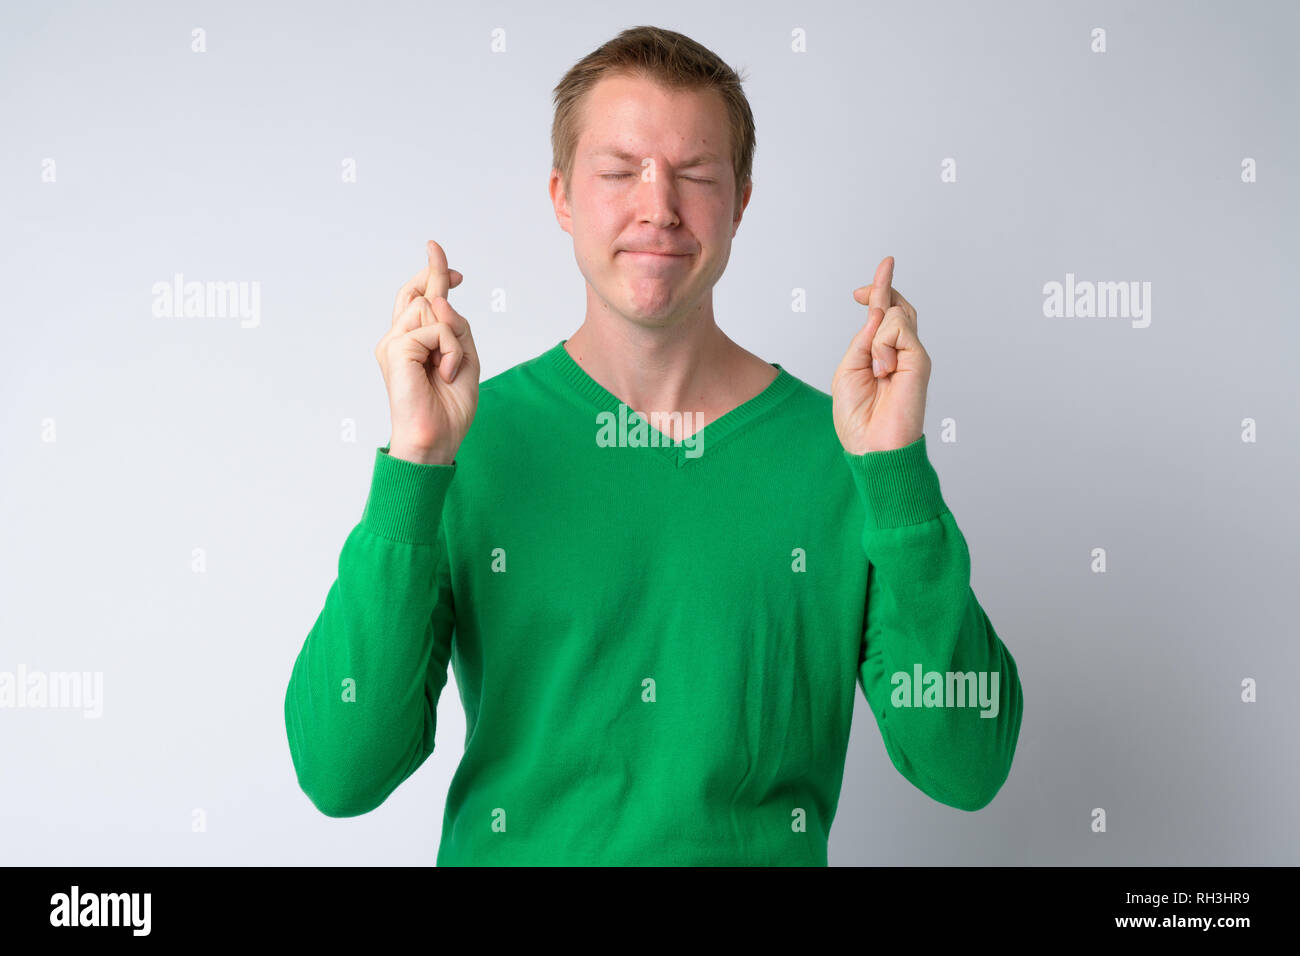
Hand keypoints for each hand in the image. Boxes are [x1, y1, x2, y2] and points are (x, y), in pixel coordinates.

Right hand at [374, 240, 480, 464]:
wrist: (435, 439)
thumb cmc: (448, 407)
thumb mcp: (465, 360)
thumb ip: (457, 328)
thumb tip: (439, 299)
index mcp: (413, 343)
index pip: (418, 300)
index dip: (432, 276)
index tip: (447, 263)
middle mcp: (398, 339)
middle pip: (418, 293)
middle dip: (435, 274)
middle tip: (445, 259)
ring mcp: (394, 342)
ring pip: (430, 308)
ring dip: (453, 337)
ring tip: (450, 369)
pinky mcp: (396, 349)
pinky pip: (434, 328)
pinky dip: (450, 350)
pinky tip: (445, 373)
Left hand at [832, 255, 930, 454]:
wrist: (872, 445)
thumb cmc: (858, 417)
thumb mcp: (848, 370)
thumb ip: (862, 340)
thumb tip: (879, 311)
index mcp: (881, 355)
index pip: (884, 317)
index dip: (877, 293)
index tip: (859, 290)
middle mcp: (900, 352)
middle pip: (898, 307)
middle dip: (883, 287)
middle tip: (868, 283)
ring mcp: (912, 355)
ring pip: (895, 314)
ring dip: (875, 336)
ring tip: (876, 370)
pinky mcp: (920, 360)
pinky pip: (898, 329)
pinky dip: (882, 345)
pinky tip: (883, 370)